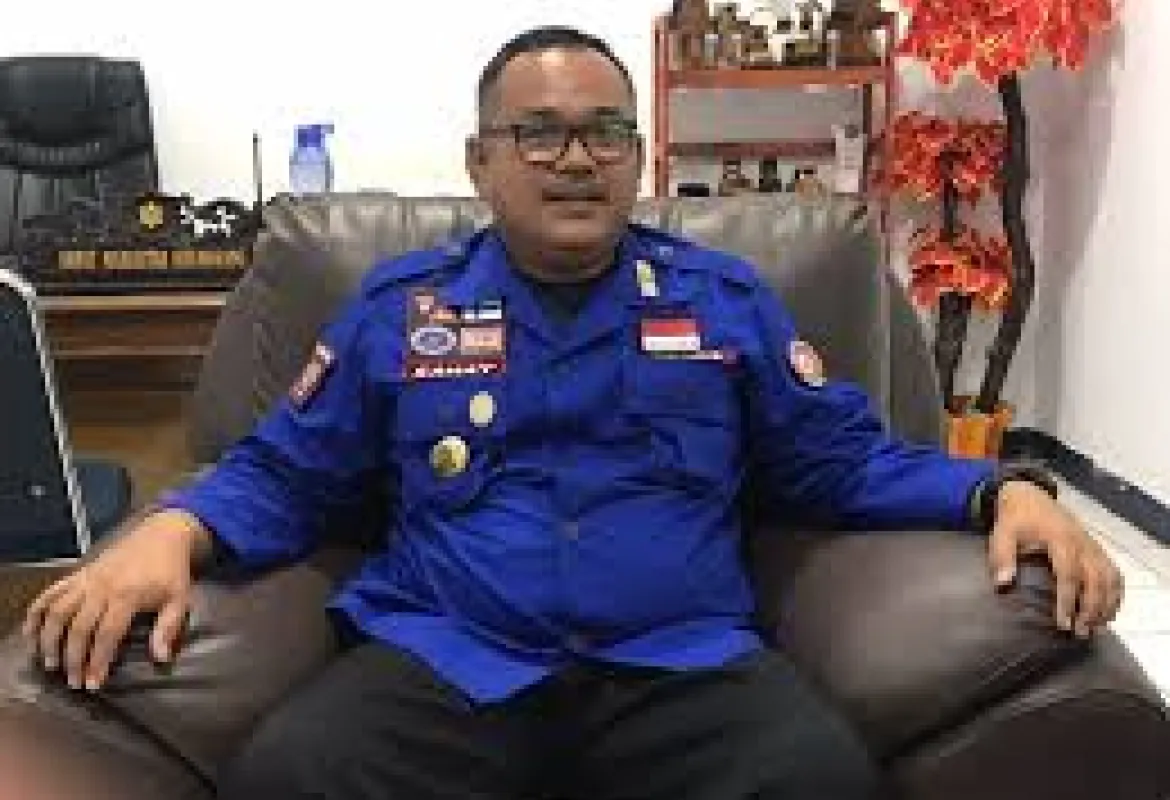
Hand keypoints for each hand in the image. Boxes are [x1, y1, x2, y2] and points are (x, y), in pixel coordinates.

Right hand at [21, 510, 203, 691]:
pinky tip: (30, 633)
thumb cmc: (171, 571)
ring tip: (49, 663)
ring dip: (49, 639)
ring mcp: (86, 579)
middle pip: (79, 627)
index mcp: (127, 595)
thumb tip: (161, 658)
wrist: (161, 534)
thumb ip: (168, 628)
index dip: (97, 661)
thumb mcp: (180, 599)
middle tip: (72, 681)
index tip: (92, 684)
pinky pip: (50, 592)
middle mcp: (101, 588)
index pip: (107, 635)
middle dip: (73, 658)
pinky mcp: (78, 573)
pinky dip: (36, 612)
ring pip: (58, 611)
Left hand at [987, 481, 1123, 637]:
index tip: (1062, 624)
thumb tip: (1003, 583)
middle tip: (1080, 632)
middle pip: (1096, 580)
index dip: (1067, 601)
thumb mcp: (1002, 532)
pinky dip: (1115, 593)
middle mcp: (1082, 543)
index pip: (1069, 574)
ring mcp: (1093, 546)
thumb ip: (1001, 556)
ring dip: (1106, 604)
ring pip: (1110, 578)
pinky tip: (1107, 612)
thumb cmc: (1016, 518)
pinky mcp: (1097, 549)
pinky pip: (1114, 573)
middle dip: (1091, 609)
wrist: (1030, 496)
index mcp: (1060, 539)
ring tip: (1094, 628)